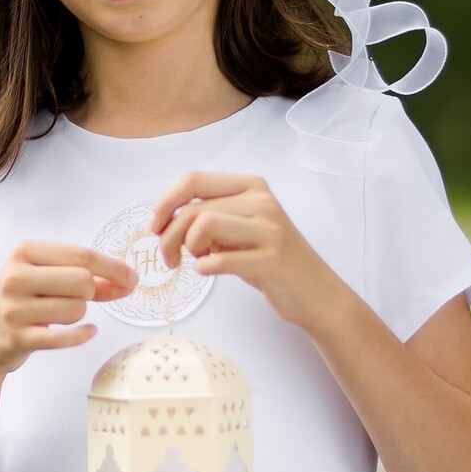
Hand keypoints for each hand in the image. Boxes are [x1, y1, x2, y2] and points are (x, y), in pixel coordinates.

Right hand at [0, 241, 137, 376]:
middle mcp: (16, 277)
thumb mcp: (43, 278)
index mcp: (23, 253)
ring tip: (61, 316)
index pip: (81, 255)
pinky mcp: (18, 338)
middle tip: (81, 299)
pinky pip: (65, 337)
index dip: (112, 268)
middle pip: (82, 281)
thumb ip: (84, 277)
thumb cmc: (18, 302)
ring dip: (79, 315)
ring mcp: (15, 309)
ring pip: (77, 309)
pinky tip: (86, 332)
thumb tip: (126, 281)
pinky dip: (81, 335)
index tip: (131, 278)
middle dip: (91, 292)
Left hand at [149, 171, 344, 332]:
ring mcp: (269, 230)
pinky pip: (221, 259)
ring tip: (193, 262)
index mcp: (251, 186)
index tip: (155, 226)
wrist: (314, 292)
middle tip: (168, 258)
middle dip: (168, 236)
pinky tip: (208, 271)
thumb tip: (165, 218)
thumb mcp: (241, 226)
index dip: (164, 202)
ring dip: (186, 249)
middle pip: (192, 209)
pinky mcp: (271, 260)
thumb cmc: (269, 258)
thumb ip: (210, 214)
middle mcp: (261, 202)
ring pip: (203, 225)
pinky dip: (205, 268)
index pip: (193, 179)